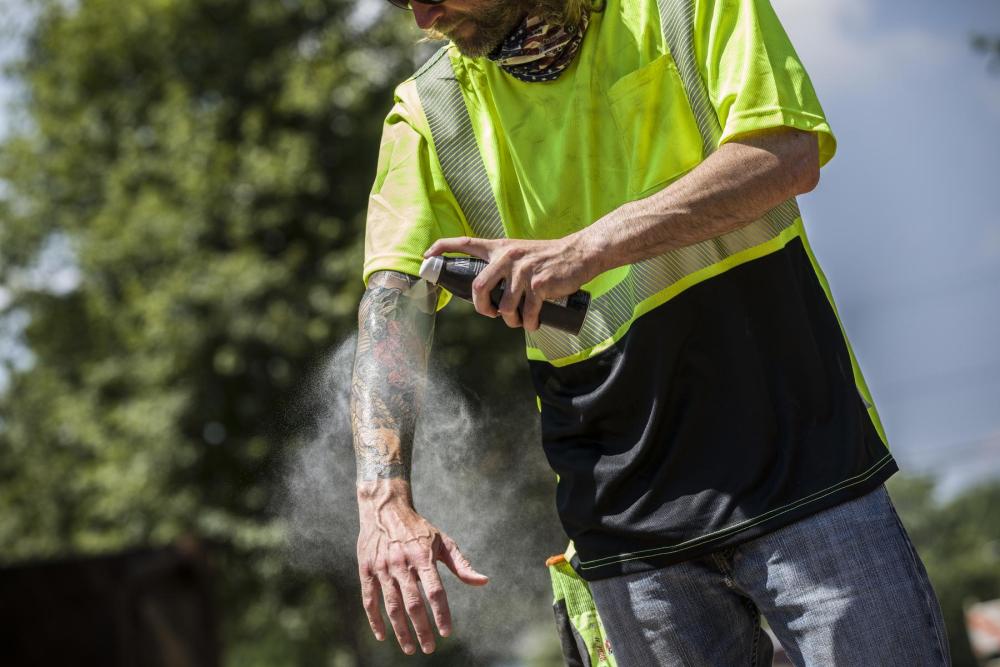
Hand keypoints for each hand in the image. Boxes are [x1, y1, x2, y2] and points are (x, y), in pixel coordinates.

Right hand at [357, 483, 488, 654]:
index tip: (447, 632)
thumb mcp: (443, 541)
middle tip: (429, 648)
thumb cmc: (419, 529)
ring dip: (401, 630)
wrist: (385, 508)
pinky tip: (383, 636)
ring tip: (410, 648)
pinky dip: (375, 620)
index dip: (441, 613)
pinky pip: (369, 600)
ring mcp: (382, 567)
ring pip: (392, 606)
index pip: (435, 591)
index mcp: (423, 556)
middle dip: (421, 629)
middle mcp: (402, 563)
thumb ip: (461, 565)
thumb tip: (483, 581)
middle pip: (413, 603)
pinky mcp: (366, 570)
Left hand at [423, 235, 599, 330]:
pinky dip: (529, 323)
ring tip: (519, 320)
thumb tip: (490, 295)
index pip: (465, 242)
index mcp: (500, 248)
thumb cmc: (549, 258)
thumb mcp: (522, 253)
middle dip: (482, 308)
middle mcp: (507, 257)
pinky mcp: (538, 284)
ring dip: (510, 320)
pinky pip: (526, 313)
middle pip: (478, 287)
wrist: (579, 254)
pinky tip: (533, 323)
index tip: (427, 254)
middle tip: (492, 314)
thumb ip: (504, 266)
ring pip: (504, 307)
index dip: (443, 247)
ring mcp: (522, 271)